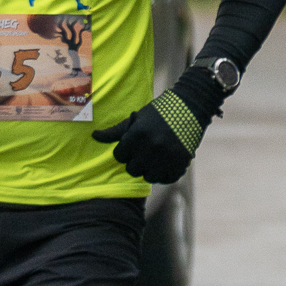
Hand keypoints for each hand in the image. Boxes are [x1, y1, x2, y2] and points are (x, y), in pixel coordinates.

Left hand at [93, 70, 222, 183]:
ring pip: (148, 177)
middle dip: (135, 161)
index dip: (124, 151)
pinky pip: (165, 179)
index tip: (131, 146)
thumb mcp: (136, 118)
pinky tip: (164, 164)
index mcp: (137, 135)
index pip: (119, 156)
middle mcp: (151, 147)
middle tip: (143, 151)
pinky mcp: (181, 163)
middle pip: (132, 169)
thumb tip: (94, 136)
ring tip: (154, 158)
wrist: (191, 106)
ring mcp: (167, 157)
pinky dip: (163, 174)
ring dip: (149, 169)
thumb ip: (116, 131)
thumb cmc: (159, 112)